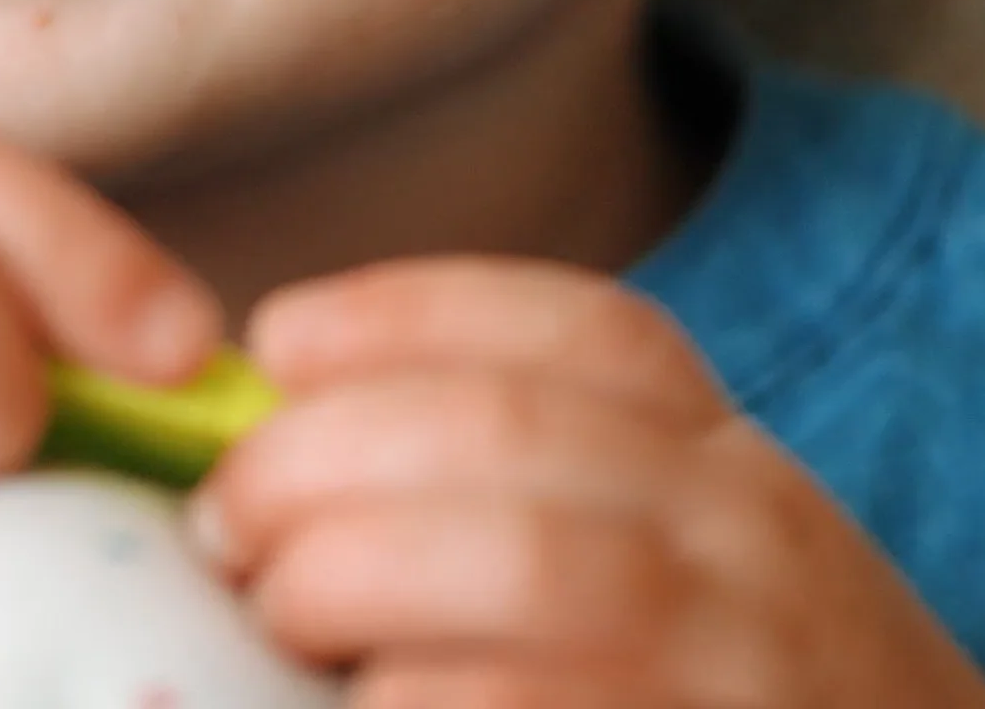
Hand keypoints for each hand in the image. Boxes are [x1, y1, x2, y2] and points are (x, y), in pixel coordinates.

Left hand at [192, 260, 984, 708]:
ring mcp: (741, 665)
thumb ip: (544, 497)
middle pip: (507, 434)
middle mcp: (755, 541)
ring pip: (520, 562)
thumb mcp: (701, 572)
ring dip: (349, 576)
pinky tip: (364, 705)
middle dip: (321, 462)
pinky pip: (528, 706)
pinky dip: (417, 696)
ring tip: (278, 619)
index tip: (275, 339)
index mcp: (736, 468)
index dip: (404, 314)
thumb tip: (296, 441)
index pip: (582, 333)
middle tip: (230, 528)